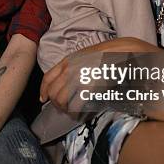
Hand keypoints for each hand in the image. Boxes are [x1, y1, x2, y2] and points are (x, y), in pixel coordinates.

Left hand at [39, 36, 160, 109]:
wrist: (120, 51)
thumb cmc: (105, 53)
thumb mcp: (83, 55)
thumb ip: (72, 66)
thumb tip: (64, 79)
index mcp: (67, 61)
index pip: (47, 78)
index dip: (43, 90)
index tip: (43, 98)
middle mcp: (69, 70)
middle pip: (53, 92)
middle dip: (56, 103)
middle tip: (62, 108)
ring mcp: (78, 78)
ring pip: (62, 100)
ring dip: (65, 108)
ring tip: (71, 111)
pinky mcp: (88, 86)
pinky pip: (76, 104)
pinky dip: (75, 111)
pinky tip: (79, 112)